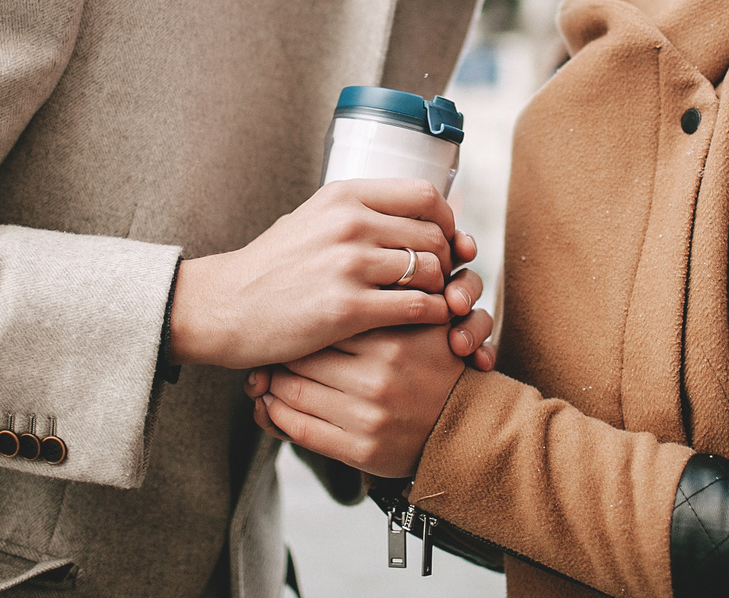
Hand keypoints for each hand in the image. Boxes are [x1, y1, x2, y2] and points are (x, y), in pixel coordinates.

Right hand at [167, 179, 476, 369]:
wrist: (225, 306)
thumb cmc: (270, 267)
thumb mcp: (311, 219)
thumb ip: (355, 212)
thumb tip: (405, 212)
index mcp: (344, 197)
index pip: (424, 194)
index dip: (446, 219)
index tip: (446, 238)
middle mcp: (350, 224)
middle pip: (434, 234)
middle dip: (448, 258)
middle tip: (443, 277)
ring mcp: (349, 266)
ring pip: (431, 270)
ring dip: (442, 289)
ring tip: (434, 300)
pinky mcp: (348, 308)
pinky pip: (417, 306)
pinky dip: (433, 314)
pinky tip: (427, 321)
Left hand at [243, 306, 495, 478]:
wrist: (467, 427)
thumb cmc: (436, 366)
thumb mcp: (422, 322)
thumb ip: (386, 299)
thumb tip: (332, 278)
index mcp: (392, 337)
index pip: (324, 320)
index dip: (299, 319)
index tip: (285, 319)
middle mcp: (380, 377)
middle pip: (302, 355)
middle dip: (278, 352)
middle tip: (265, 347)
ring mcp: (370, 416)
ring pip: (292, 393)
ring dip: (268, 385)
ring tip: (261, 376)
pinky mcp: (362, 450)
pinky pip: (299, 430)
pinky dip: (274, 417)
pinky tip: (267, 406)